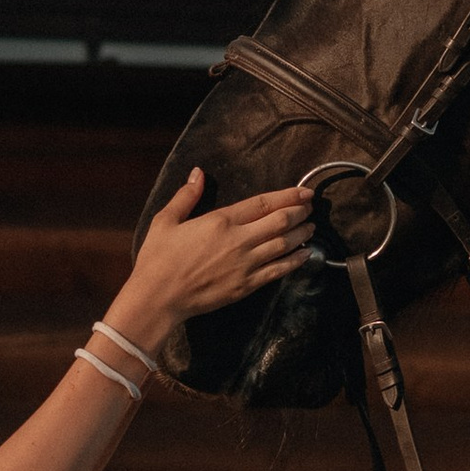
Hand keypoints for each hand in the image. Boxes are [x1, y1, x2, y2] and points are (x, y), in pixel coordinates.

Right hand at [106, 169, 314, 352]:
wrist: (159, 297)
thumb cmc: (158, 258)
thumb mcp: (166, 220)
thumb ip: (186, 196)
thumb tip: (198, 173)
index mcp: (220, 220)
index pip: (263, 203)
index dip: (288, 196)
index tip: (305, 192)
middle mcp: (239, 240)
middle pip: (280, 221)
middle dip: (300, 212)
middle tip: (311, 207)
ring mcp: (246, 264)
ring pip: (284, 244)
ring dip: (301, 233)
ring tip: (311, 226)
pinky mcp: (247, 285)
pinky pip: (278, 270)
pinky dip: (296, 260)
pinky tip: (306, 253)